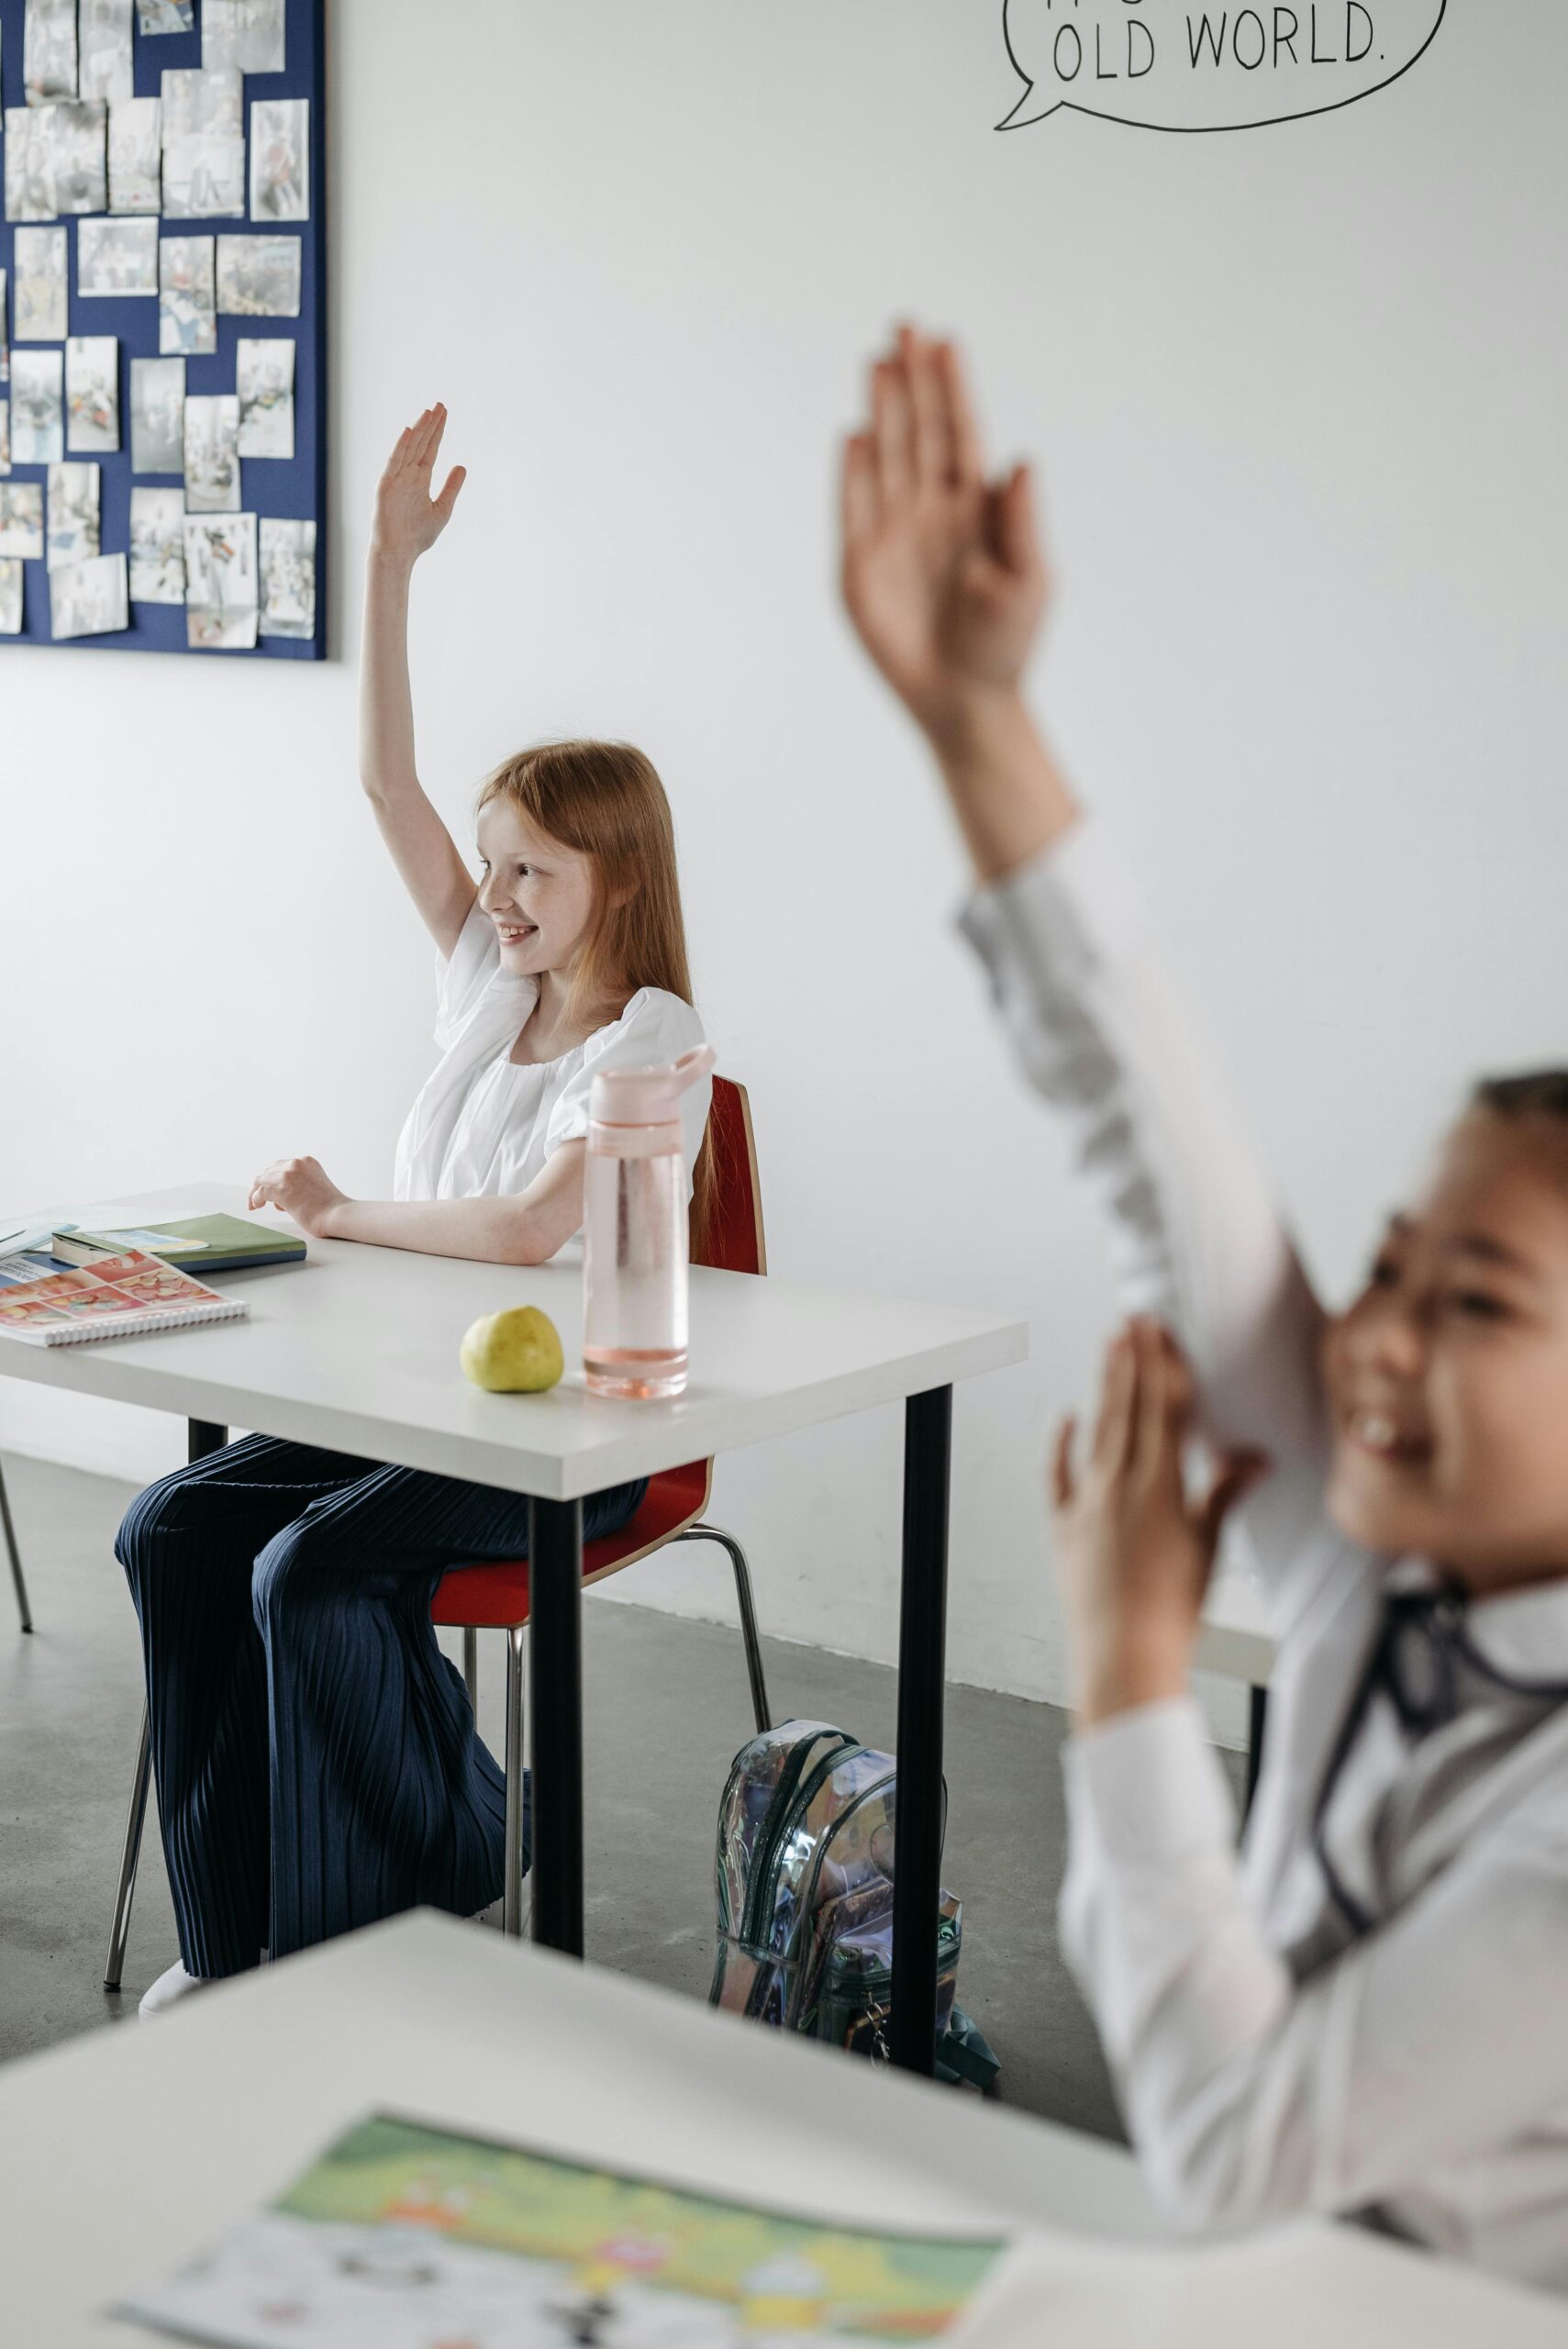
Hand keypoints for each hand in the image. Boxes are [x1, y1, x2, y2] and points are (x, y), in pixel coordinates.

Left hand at [248, 1156, 348, 1238]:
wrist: (338, 1215)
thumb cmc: (330, 1207)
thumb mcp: (315, 1184)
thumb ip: (300, 1183)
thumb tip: (280, 1193)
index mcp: (307, 1161)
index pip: (281, 1166)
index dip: (273, 1179)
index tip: (270, 1191)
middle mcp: (296, 1164)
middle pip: (269, 1171)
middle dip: (263, 1185)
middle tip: (260, 1200)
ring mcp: (288, 1176)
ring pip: (261, 1180)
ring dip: (255, 1192)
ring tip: (255, 1205)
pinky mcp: (282, 1190)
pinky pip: (260, 1192)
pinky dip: (255, 1199)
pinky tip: (256, 1206)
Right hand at [369, 404, 465, 568]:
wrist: (399, 553)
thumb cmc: (418, 535)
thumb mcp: (442, 509)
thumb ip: (451, 487)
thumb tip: (462, 466)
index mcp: (420, 479)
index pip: (430, 449)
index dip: (438, 431)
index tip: (444, 413)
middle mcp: (408, 475)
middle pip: (421, 443)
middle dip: (430, 425)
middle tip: (440, 405)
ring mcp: (396, 478)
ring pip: (409, 448)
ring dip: (418, 430)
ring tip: (429, 412)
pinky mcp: (386, 486)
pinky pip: (394, 463)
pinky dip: (400, 447)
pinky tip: (409, 432)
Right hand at [840, 326, 1048, 740]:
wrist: (964, 700)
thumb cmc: (1006, 644)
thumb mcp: (1029, 581)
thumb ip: (1022, 521)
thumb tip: (1021, 460)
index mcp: (976, 508)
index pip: (960, 433)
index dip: (951, 388)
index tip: (944, 341)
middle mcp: (933, 510)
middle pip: (919, 431)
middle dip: (912, 379)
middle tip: (905, 326)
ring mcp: (894, 533)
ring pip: (886, 456)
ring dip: (881, 409)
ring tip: (877, 360)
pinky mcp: (860, 565)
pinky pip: (853, 507)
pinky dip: (852, 472)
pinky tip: (854, 434)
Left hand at [1051, 1320, 1268, 1726]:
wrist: (1124, 1657)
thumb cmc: (1174, 1610)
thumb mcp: (1209, 1546)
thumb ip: (1225, 1493)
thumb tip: (1255, 1458)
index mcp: (1159, 1486)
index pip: (1163, 1409)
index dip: (1163, 1365)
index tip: (1161, 1330)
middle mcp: (1118, 1485)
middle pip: (1127, 1408)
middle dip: (1132, 1360)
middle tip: (1133, 1320)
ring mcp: (1086, 1503)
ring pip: (1097, 1430)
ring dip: (1104, 1386)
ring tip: (1110, 1347)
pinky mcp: (1064, 1527)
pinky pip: (1059, 1475)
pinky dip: (1062, 1443)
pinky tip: (1065, 1416)